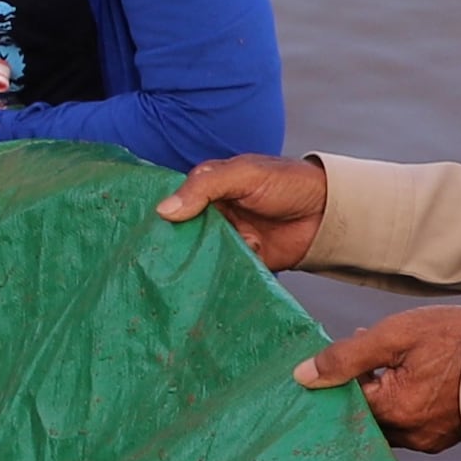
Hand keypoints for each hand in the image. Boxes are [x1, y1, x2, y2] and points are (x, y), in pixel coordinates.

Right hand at [157, 151, 328, 270]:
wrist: (330, 212)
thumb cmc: (287, 182)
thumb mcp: (243, 174)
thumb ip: (204, 187)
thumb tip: (163, 210)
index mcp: (209, 189)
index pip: (174, 201)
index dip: (156, 213)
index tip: (130, 228)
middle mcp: (215, 215)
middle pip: (182, 231)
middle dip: (166, 243)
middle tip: (141, 258)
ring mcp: (229, 239)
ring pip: (198, 252)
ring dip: (186, 263)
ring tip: (159, 277)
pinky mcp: (243, 261)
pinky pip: (221, 270)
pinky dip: (210, 277)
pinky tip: (192, 286)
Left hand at [301, 302, 460, 450]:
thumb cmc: (458, 339)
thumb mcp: (396, 336)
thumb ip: (347, 357)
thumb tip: (303, 376)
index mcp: (394, 410)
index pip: (341, 404)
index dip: (334, 381)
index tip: (336, 362)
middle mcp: (408, 434)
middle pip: (360, 416)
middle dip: (355, 388)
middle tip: (364, 357)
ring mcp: (426, 440)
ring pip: (382, 421)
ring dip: (376, 395)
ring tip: (387, 361)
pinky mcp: (440, 439)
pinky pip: (404, 425)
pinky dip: (397, 404)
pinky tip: (405, 376)